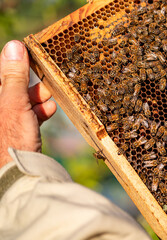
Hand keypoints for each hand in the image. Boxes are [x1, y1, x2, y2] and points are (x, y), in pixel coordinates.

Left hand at [0, 40, 56, 167]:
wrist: (19, 174)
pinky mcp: (11, 132)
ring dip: (35, 99)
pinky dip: (36, 112)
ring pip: (18, 102)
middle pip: (8, 89)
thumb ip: (14, 76)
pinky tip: (50, 110)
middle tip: (45, 83)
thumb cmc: (12, 138)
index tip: (32, 62)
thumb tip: (14, 46)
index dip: (15, 68)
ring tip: (50, 99)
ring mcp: (2, 122)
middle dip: (28, 85)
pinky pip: (23, 116)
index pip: (1, 76)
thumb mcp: (15, 102)